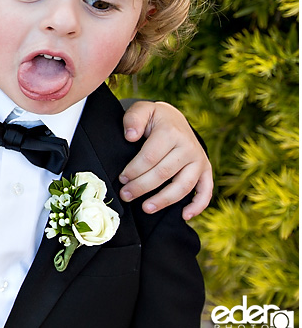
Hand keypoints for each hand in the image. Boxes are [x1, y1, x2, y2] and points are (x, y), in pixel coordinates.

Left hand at [119, 100, 212, 219]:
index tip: (121, 179)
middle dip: (141, 187)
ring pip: (182, 186)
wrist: (175, 119)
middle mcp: (188, 147)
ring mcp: (199, 160)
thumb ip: (133, 119)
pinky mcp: (206, 170)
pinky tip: (184, 216)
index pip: (150, 158)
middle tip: (125, 195)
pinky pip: (206, 191)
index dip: (134, 171)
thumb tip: (130, 136)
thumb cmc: (154, 119)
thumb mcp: (141, 111)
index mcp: (171, 132)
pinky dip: (198, 205)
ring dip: (164, 200)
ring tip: (145, 208)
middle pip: (163, 174)